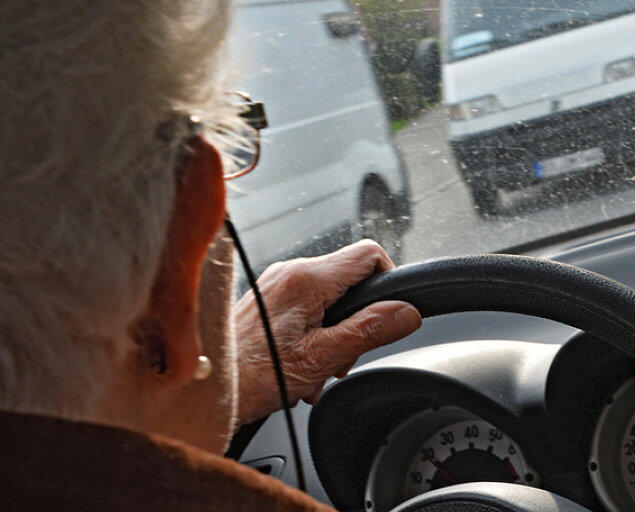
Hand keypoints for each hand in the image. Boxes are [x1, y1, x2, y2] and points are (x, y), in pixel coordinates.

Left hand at [233, 240, 421, 424]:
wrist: (203, 388)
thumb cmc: (250, 375)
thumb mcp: (322, 357)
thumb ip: (370, 330)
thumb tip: (407, 313)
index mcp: (307, 279)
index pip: (370, 254)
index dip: (388, 281)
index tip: (387, 314)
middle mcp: (290, 272)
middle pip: (351, 281)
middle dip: (358, 321)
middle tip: (342, 358)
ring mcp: (276, 284)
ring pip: (330, 298)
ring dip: (334, 335)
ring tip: (317, 370)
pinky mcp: (267, 299)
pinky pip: (307, 308)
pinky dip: (314, 336)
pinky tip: (301, 367)